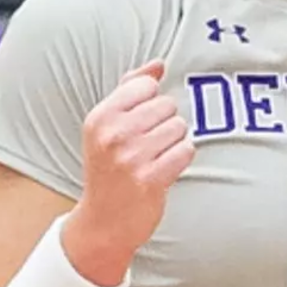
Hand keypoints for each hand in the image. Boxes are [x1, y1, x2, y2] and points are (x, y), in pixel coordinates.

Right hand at [63, 60, 193, 285]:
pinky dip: (181, 159)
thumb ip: (131, 90)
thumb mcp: (108, 126)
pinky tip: (164, 170)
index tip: (140, 124)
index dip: (152, 104)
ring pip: (180, 128)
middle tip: (148, 146)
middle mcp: (112, 135)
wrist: (104, 221)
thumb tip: (159, 64)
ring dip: (175, 143)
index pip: (147, 87)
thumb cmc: (109, 167)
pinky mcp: (151, 178)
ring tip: (155, 158)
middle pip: (168, 106)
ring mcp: (131, 157)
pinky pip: (186, 150)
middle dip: (165, 124)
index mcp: (100, 117)